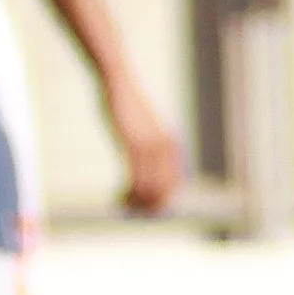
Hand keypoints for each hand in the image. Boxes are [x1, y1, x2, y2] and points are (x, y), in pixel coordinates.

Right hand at [109, 85, 188, 219]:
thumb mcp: (144, 129)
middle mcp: (166, 146)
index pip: (174, 181)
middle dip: (150, 203)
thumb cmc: (128, 108)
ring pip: (150, 186)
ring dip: (137, 201)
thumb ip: (149, 147)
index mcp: (172, 144)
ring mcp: (150, 145)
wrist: (119, 84)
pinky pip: (135, 177)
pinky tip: (119, 198)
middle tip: (133, 210)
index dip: (162, 199)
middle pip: (164, 188)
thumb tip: (146, 168)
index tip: (147, 207)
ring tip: (124, 205)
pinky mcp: (132, 144)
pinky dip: (129, 192)